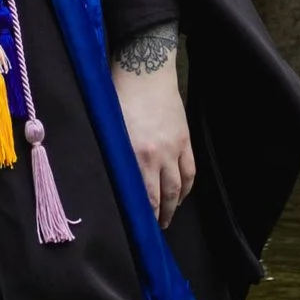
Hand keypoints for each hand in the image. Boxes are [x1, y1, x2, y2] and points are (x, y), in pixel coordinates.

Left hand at [111, 54, 194, 226]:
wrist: (145, 69)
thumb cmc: (118, 96)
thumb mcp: (110, 129)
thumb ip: (115, 156)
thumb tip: (113, 181)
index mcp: (136, 154)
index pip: (144, 196)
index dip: (144, 216)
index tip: (139, 228)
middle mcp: (158, 155)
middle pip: (164, 195)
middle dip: (160, 216)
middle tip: (155, 229)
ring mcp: (175, 147)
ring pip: (179, 186)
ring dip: (175, 205)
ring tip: (169, 217)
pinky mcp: (185, 139)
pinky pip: (190, 170)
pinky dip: (187, 186)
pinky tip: (181, 194)